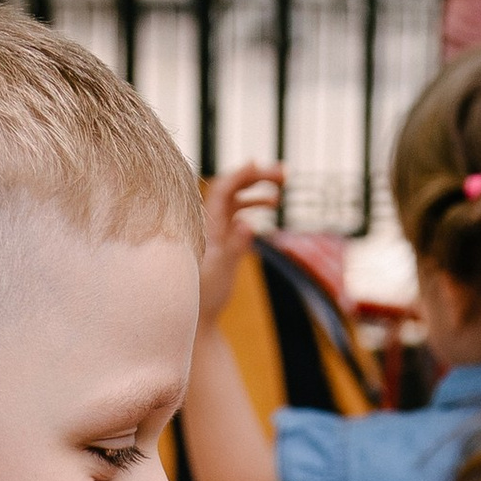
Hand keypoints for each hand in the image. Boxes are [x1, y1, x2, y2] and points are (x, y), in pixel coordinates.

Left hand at [200, 161, 285, 324]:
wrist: (198, 315)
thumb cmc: (206, 295)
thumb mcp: (221, 272)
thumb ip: (234, 247)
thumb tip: (247, 225)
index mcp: (206, 224)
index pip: (223, 188)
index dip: (241, 174)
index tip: (260, 164)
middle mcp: (209, 222)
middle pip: (232, 188)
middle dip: (256, 178)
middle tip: (283, 175)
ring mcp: (215, 229)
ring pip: (236, 200)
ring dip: (257, 192)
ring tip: (279, 197)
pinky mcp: (221, 239)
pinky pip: (237, 214)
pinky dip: (253, 208)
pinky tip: (269, 212)